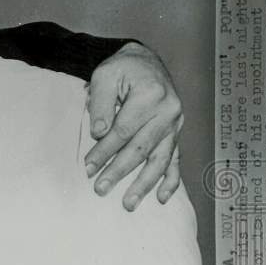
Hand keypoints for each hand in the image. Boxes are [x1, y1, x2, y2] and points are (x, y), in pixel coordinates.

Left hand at [84, 41, 183, 210]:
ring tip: (128, 203)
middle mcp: (168, 111)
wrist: (145, 61)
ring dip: (144, 184)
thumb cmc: (122, 69)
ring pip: (160, 159)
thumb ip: (101, 102)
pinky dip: (171, 180)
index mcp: (151, 94)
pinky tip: (162, 198)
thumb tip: (99, 134)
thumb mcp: (105, 75)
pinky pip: (176, 159)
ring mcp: (176, 124)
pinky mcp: (177, 132)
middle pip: (141, 148)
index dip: (104, 151)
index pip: (123, 130)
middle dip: (119, 171)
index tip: (88, 167)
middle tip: (100, 189)